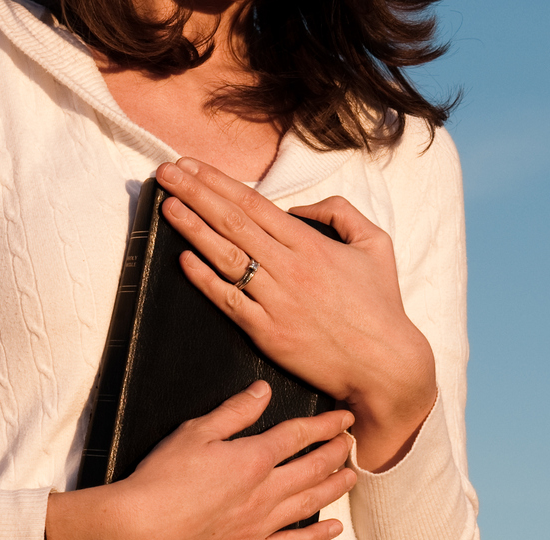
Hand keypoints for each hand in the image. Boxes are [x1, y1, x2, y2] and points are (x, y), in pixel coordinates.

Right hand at [46, 381, 356, 539]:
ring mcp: (260, 526)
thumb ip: (234, 413)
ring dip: (334, 488)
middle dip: (336, 453)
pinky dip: (317, 536)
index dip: (325, 426)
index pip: (299, 436)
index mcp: (252, 459)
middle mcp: (265, 492)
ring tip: (351, 477)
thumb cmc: (160, 480)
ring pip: (310, 504)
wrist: (139, 531)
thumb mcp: (194, 433)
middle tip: (351, 445)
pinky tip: (332, 528)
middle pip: (313, 468)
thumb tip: (262, 392)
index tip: (344, 420)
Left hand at [156, 158, 437, 470]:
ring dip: (191, 229)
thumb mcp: (376, 245)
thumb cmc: (381, 306)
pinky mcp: (268, 333)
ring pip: (225, 257)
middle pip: (231, 223)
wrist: (384, 365)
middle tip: (165, 173)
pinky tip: (183, 259)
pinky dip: (204, 279)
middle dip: (194, 193)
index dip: (218, 182)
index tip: (191, 165)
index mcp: (312, 245)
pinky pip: (228, 301)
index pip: (254, 204)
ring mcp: (276, 302)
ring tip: (167, 207)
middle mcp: (289, 269)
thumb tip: (300, 206)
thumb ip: (340, 213)